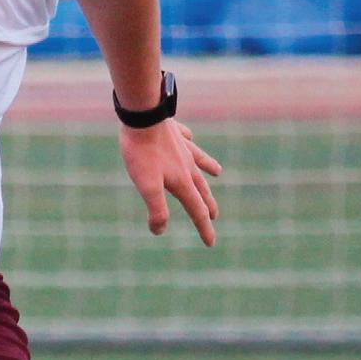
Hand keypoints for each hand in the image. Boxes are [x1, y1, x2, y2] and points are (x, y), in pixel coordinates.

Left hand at [119, 117, 220, 245]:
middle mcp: (187, 165)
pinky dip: (190, 142)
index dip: (204, 229)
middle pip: (201, 189)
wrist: (142, 115)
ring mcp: (181, 148)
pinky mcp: (173, 132)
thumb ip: (157, 210)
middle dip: (207, 205)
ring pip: (199, 162)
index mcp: (182, 181)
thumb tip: (159, 230)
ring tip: (217, 172)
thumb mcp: (147, 187)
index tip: (210, 243)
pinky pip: (186, 139)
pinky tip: (190, 138)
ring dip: (208, 169)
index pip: (196, 211)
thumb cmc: (142, 153)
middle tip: (213, 216)